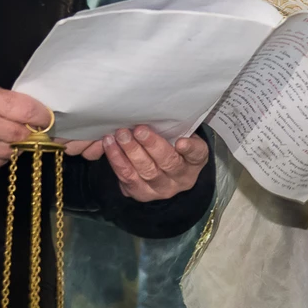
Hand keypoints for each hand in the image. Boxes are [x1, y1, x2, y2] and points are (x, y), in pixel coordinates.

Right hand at [0, 75, 51, 174]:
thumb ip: (0, 95)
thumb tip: (22, 106)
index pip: (27, 111)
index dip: (43, 115)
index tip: (49, 116)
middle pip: (25, 135)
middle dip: (36, 134)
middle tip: (43, 131)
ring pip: (14, 151)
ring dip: (19, 146)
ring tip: (15, 137)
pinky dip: (2, 155)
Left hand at [95, 125, 209, 201]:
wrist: (164, 173)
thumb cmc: (171, 146)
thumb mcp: (181, 136)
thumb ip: (175, 128)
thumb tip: (156, 113)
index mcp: (195, 161)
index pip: (197, 154)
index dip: (190, 149)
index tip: (181, 142)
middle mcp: (181, 179)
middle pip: (167, 163)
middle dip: (150, 145)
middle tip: (137, 130)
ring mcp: (161, 189)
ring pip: (145, 172)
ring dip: (130, 152)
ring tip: (120, 135)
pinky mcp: (142, 194)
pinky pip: (128, 179)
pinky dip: (117, 161)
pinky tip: (110, 146)